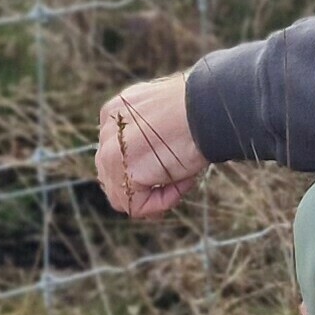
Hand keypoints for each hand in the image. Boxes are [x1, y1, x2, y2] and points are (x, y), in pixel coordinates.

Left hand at [96, 73, 204, 218]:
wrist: (207, 107)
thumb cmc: (197, 109)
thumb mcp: (165, 115)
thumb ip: (149, 133)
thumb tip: (151, 160)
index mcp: (116, 113)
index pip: (117, 153)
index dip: (143, 167)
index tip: (171, 165)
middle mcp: (108, 131)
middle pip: (112, 175)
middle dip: (142, 185)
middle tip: (176, 182)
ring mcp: (110, 152)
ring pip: (122, 195)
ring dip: (154, 195)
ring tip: (184, 179)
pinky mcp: (125, 172)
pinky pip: (136, 206)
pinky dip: (162, 203)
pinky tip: (183, 182)